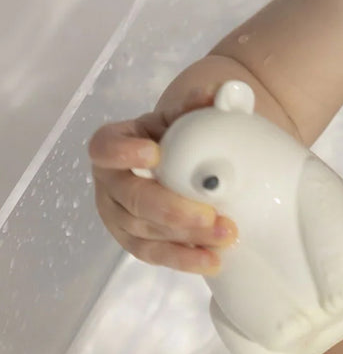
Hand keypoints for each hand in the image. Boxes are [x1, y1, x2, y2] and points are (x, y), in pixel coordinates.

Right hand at [88, 90, 237, 273]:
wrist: (194, 159)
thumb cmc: (186, 134)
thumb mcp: (189, 114)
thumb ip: (201, 103)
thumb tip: (222, 93)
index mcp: (116, 144)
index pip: (105, 147)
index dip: (122, 152)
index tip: (155, 153)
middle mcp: (110, 183)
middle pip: (131, 198)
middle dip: (171, 209)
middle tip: (209, 214)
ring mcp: (120, 216)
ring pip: (144, 231)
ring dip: (185, 237)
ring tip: (226, 235)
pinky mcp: (137, 242)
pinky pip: (155, 255)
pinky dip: (183, 259)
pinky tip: (212, 261)